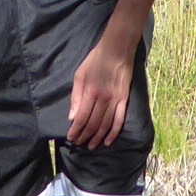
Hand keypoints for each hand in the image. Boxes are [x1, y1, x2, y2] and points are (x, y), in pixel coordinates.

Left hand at [67, 30, 136, 149]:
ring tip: (91, 146)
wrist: (117, 50)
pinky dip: (114, 133)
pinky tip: (108, 141)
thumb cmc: (96, 60)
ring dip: (97, 138)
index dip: (76, 130)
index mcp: (91, 92)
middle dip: (84, 136)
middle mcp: (103, 99)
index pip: (82, 117)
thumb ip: (76, 96)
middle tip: (78, 144)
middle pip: (93, 124)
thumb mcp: (80, 74)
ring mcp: (115, 100)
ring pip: (105, 125)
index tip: (71, 138)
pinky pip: (119, 120)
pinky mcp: (124, 99)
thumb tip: (72, 117)